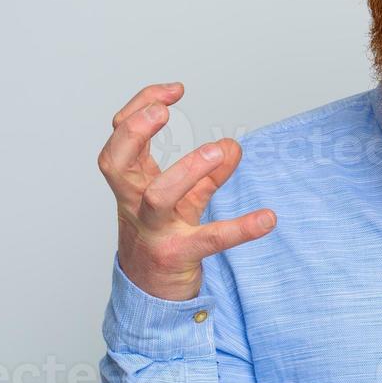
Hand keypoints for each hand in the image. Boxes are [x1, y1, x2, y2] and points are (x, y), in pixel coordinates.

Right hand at [97, 82, 275, 300]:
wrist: (151, 291)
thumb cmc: (162, 235)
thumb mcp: (185, 199)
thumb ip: (208, 173)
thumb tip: (233, 147)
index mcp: (131, 182)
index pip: (121, 134)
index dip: (140, 106)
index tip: (174, 91)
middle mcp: (134, 203)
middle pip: (114, 162)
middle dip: (133, 132)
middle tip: (162, 112)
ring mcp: (154, 230)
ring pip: (156, 198)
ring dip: (184, 170)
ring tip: (215, 152)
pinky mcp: (179, 255)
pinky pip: (210, 240)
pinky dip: (241, 228)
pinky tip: (267, 218)